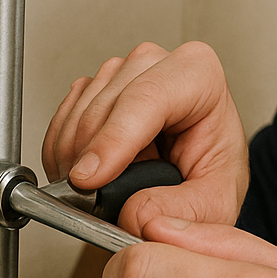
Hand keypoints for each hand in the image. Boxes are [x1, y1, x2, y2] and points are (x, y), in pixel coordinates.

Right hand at [41, 41, 248, 235]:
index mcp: (198, 75)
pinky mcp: (92, 89)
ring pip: (76, 115)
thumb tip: (138, 213)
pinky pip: (60, 121)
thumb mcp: (216, 204)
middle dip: (90, 159)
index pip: (146, 97)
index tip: (90, 180)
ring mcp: (119, 72)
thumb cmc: (211, 174)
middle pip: (103, 106)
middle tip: (97, 202)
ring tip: (101, 192)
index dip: (112, 140)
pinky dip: (62, 156)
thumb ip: (185, 212)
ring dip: (75, 161)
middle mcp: (156, 63)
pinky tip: (87, 176)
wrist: (194, 173)